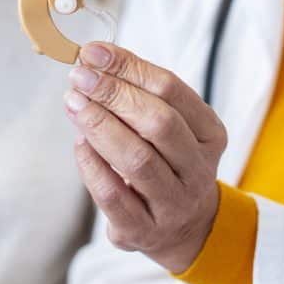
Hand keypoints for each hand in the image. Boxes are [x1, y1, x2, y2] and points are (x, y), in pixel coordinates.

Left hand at [63, 42, 226, 272]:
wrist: (184, 227)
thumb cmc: (168, 162)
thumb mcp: (171, 125)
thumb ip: (138, 92)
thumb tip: (94, 59)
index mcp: (210, 134)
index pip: (171, 90)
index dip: (130, 67)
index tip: (94, 52)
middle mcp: (197, 170)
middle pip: (158, 123)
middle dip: (113, 94)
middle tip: (79, 77)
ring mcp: (173, 204)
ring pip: (136, 159)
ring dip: (99, 125)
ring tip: (73, 102)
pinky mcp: (143, 230)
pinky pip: (112, 194)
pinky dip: (91, 164)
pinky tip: (79, 142)